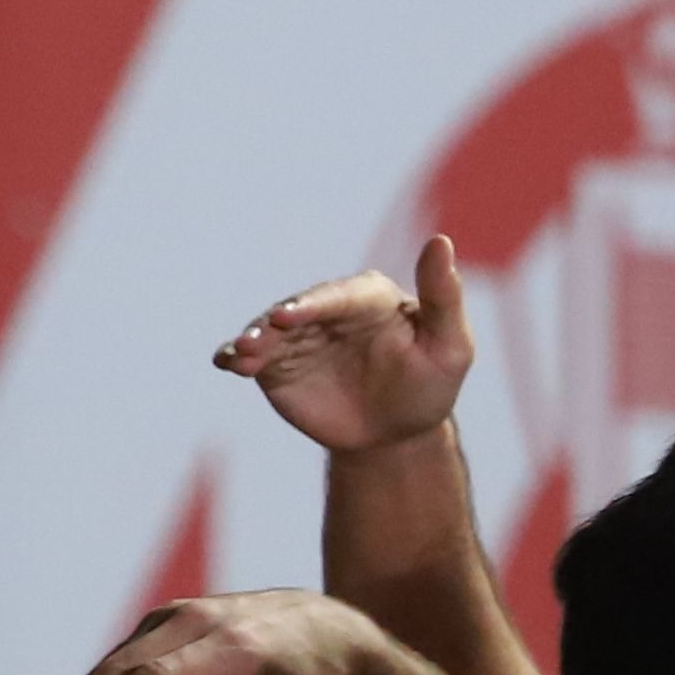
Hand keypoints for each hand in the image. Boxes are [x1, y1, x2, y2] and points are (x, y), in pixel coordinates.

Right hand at [214, 237, 481, 451]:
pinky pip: (251, 359)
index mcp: (367, 297)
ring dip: (252, 342)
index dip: (313, 304)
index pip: (338, 297)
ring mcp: (298, 337)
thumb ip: (443, 296)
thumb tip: (441, 241)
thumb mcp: (450, 346)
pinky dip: (235, 357)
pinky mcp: (277, 365)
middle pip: (295, 312)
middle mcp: (326, 310)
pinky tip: (225, 362)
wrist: (396, 434)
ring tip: (241, 355)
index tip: (290, 313)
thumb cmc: (430, 384)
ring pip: (269, 333)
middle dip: (274, 323)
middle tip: (257, 337)